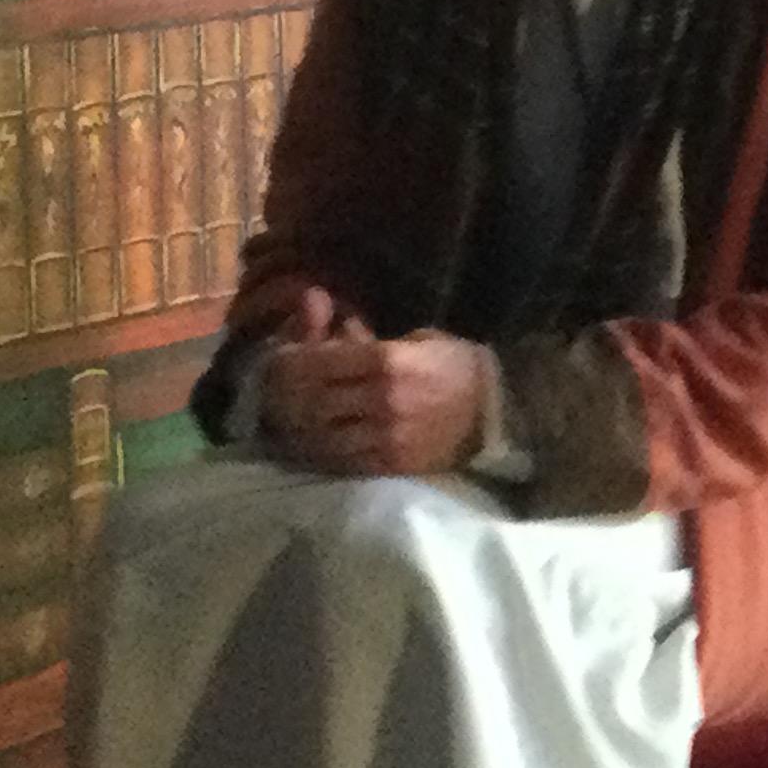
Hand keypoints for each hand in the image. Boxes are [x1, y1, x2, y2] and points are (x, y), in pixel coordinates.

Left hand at [261, 324, 490, 475]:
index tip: (278, 360)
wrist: (495, 413)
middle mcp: (382, 400)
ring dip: (295, 427)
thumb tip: (314, 303)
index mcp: (388, 361)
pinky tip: (310, 443)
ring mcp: (385, 436)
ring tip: (285, 419)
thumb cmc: (453, 366)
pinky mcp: (390, 464)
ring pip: (318, 435)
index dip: (289, 361)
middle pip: (310, 399)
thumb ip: (358, 332)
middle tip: (272, 392)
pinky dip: (318, 452)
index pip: (317, 362)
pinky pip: (339, 461)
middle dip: (284, 395)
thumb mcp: (410, 338)